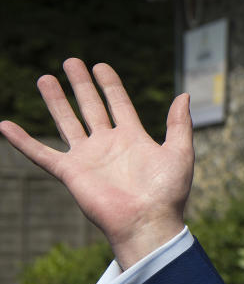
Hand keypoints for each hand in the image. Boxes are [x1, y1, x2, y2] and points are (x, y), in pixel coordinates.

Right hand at [0, 59, 193, 269]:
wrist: (148, 221)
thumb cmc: (167, 192)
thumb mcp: (180, 152)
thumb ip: (179, 124)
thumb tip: (185, 94)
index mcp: (133, 138)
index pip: (118, 103)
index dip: (109, 84)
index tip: (100, 66)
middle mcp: (108, 145)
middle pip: (91, 107)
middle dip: (81, 85)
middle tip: (71, 61)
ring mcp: (88, 158)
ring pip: (67, 122)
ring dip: (56, 101)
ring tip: (45, 78)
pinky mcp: (70, 172)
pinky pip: (41, 154)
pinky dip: (22, 141)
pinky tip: (5, 126)